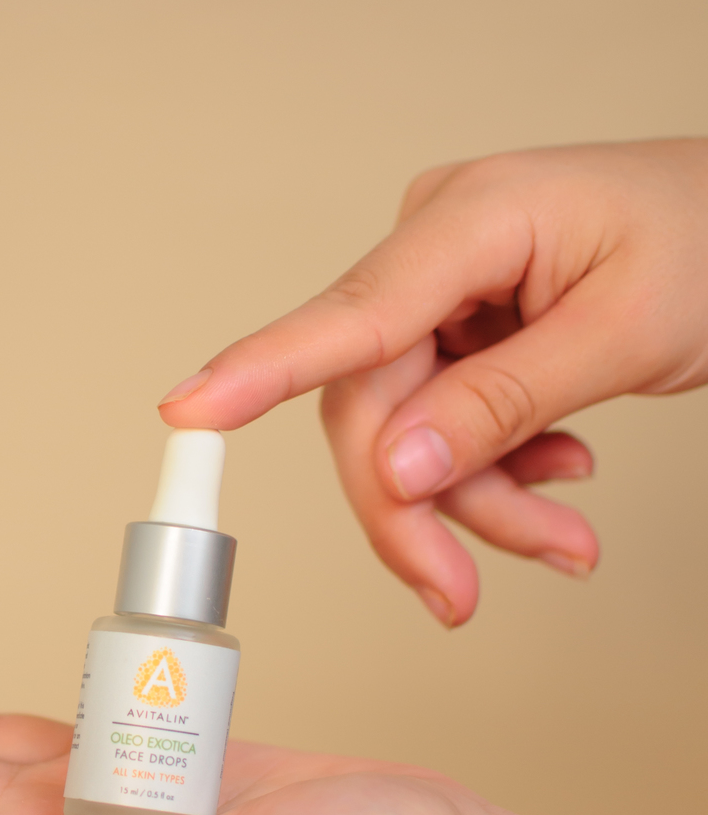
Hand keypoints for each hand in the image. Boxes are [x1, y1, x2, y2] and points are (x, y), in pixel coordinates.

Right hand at [160, 140, 707, 623]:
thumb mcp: (626, 332)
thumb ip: (503, 404)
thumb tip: (397, 469)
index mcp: (472, 219)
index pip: (349, 314)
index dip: (262, 371)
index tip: (188, 411)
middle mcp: (438, 246)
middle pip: (375, 404)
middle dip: (424, 506)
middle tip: (461, 595)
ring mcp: (447, 286)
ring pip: (411, 432)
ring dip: (480, 505)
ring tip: (568, 542)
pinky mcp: (467, 324)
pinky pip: (448, 423)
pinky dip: (500, 474)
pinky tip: (561, 480)